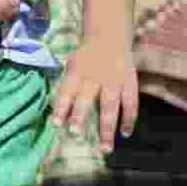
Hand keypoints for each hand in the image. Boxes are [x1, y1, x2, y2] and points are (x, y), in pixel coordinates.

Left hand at [52, 38, 138, 152]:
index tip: (55, 124)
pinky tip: (125, 134)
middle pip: (86, 98)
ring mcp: (114, 80)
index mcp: (77, 71)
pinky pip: (131, 104)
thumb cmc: (86, 58)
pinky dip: (129, 119)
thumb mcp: (72, 65)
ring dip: (107, 128)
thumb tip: (58, 112)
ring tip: (105, 149)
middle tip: (74, 133)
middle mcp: (94, 76)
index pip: (66, 90)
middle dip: (80, 116)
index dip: (60, 106)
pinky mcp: (129, 82)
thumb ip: (68, 86)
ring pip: (110, 106)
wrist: (110, 36)